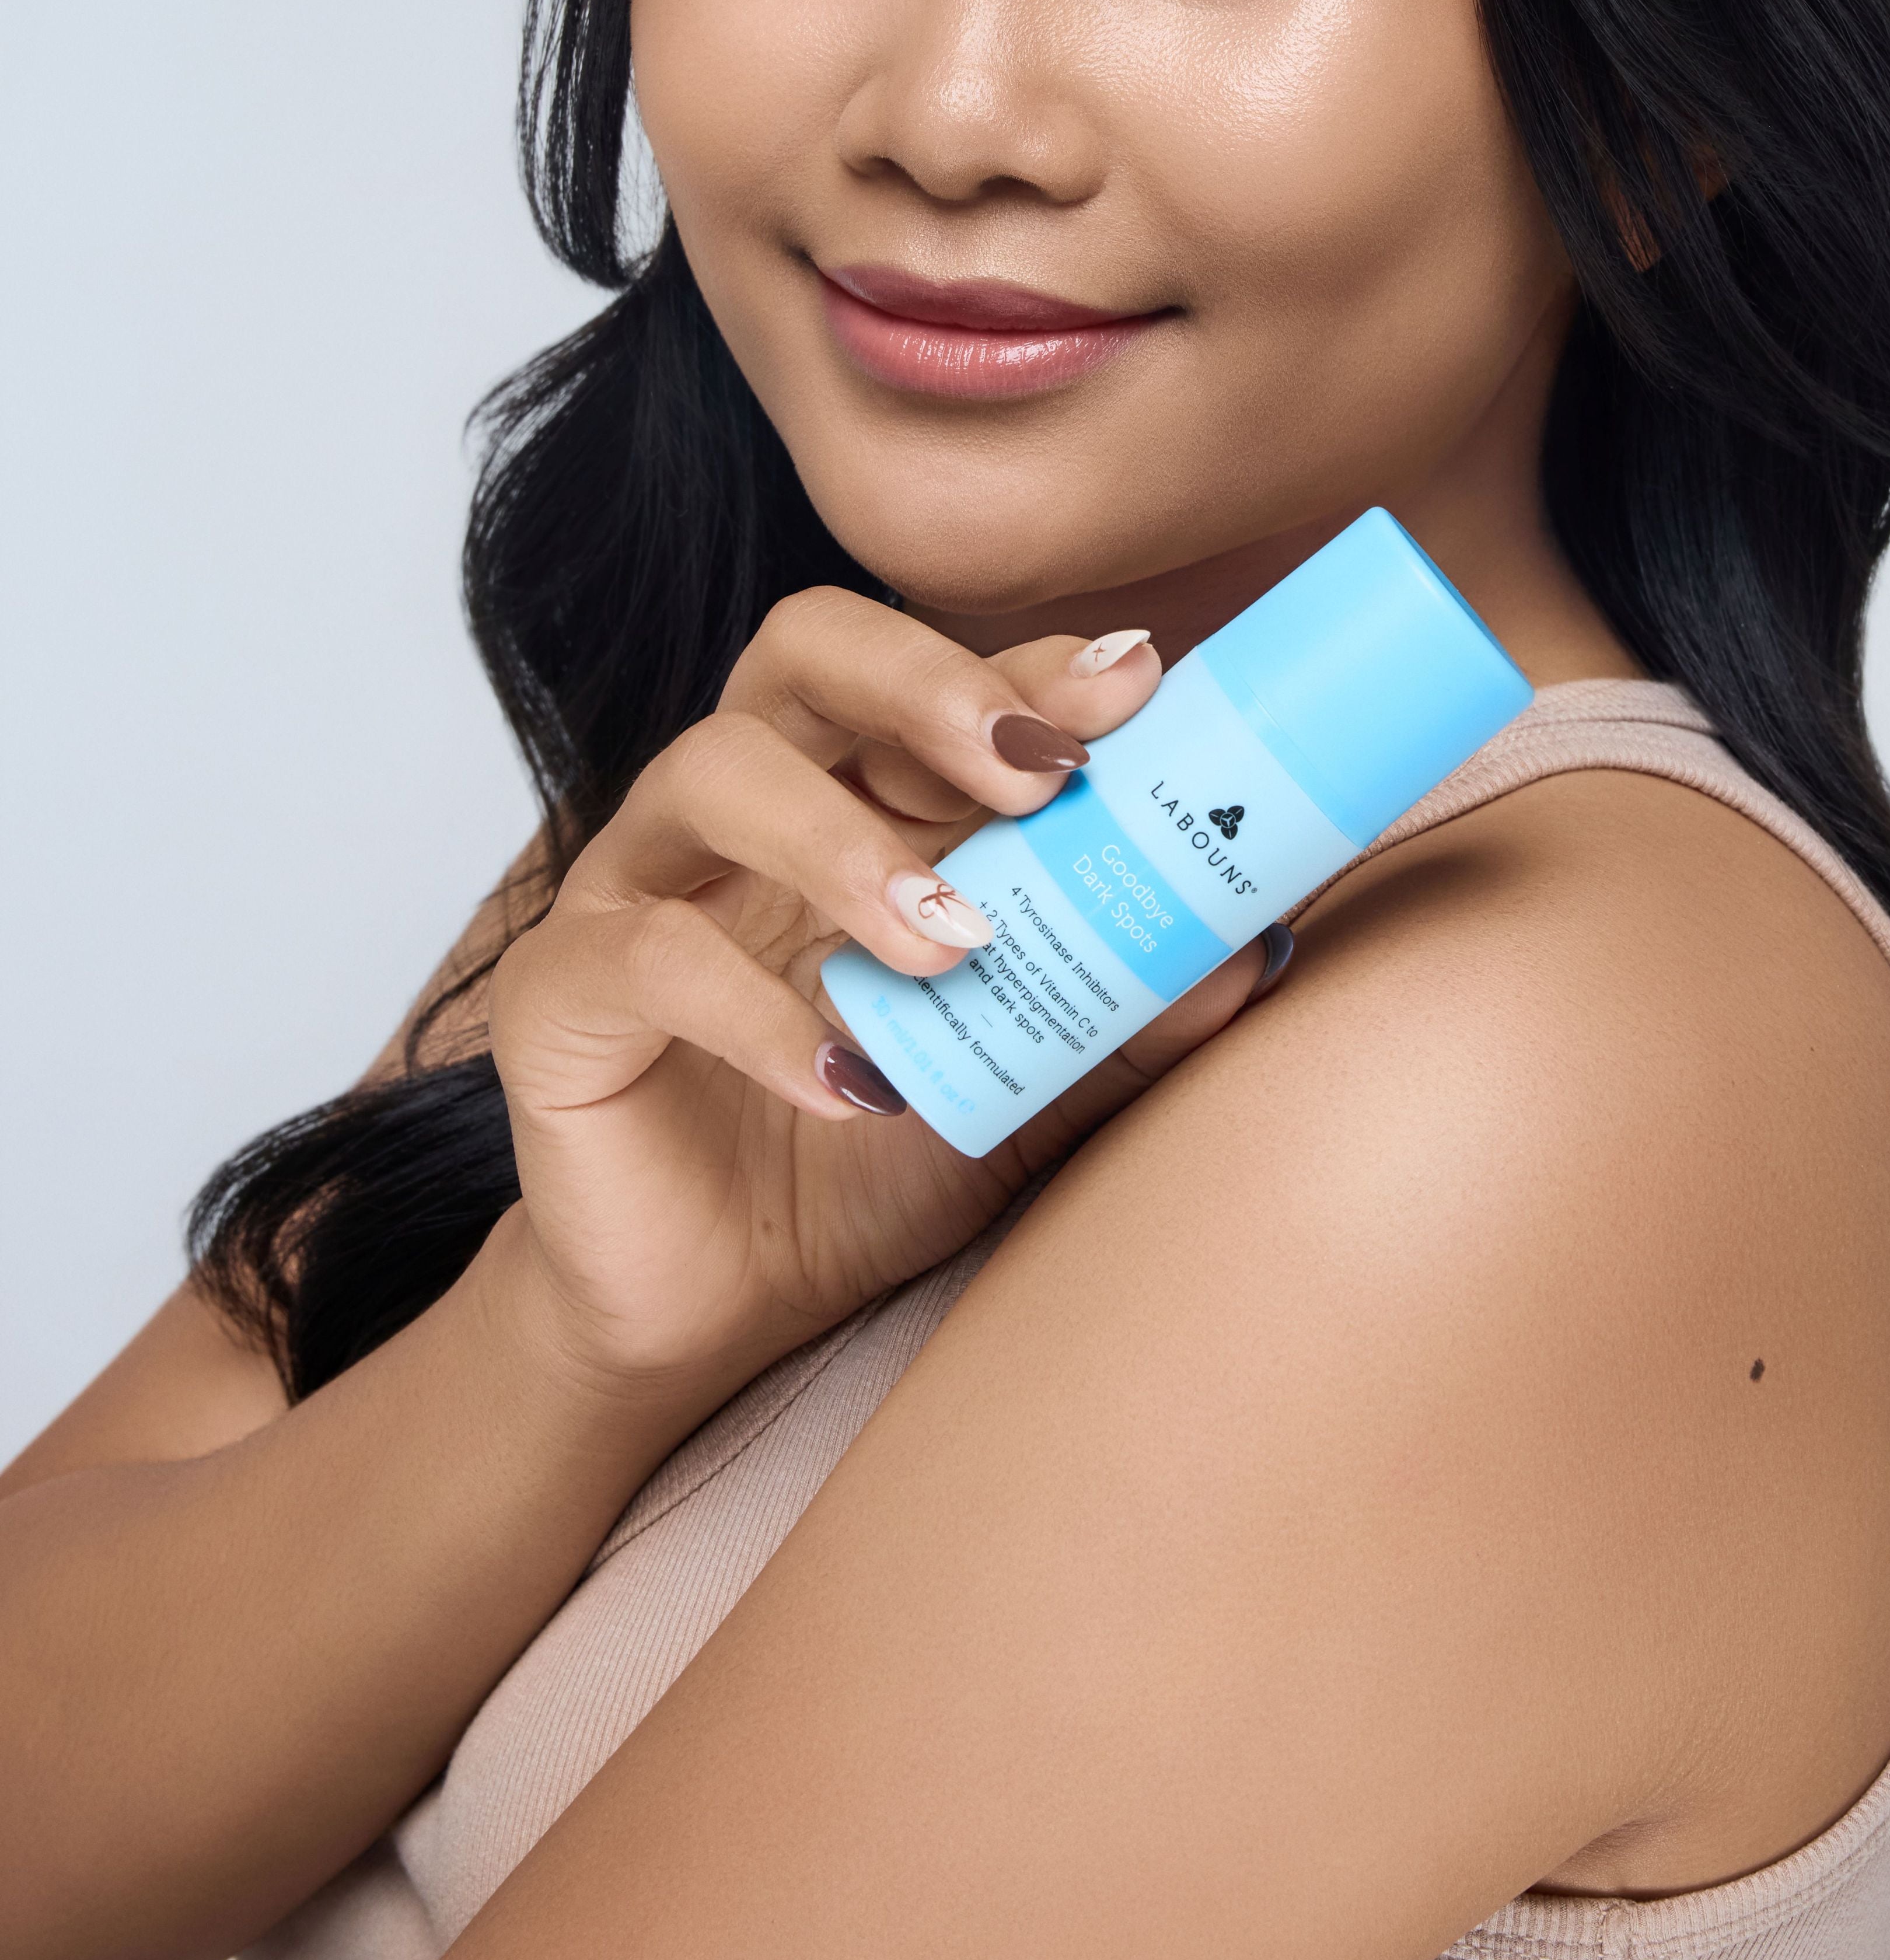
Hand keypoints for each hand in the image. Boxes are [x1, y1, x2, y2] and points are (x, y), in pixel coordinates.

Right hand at [484, 591, 1283, 1416]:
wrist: (711, 1308)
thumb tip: (1257, 950)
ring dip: (849, 846)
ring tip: (952, 944)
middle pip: (805, 651)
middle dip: (930, 684)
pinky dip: (758, 1010)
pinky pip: (648, 956)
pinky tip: (844, 1080)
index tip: (1139, 686)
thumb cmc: (861, 1163)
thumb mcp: (1024, 1086)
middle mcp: (742, 805)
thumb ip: (1124, 1015)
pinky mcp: (562, 992)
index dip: (1028, 665)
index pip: (932, 675)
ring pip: (714, 771)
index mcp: (853, 793)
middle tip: (1038, 773)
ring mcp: (641, 885)